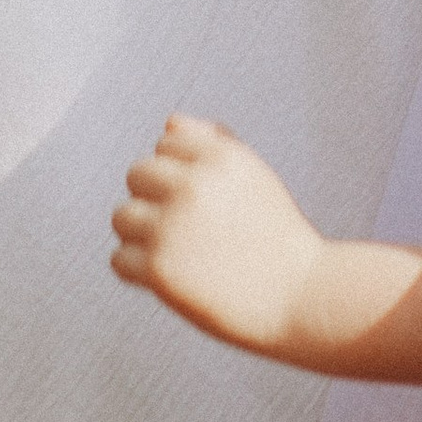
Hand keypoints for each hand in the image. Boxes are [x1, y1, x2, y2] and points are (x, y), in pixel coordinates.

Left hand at [112, 116, 330, 353]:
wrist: (302, 299)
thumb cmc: (278, 238)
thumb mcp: (254, 176)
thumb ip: (213, 143)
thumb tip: (169, 122)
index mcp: (221, 156)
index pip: (166, 141)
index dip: (180, 171)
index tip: (200, 200)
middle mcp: (193, 184)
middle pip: (137, 174)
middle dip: (154, 198)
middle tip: (185, 229)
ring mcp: (172, 226)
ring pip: (122, 216)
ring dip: (140, 235)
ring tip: (176, 253)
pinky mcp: (159, 269)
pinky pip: (119, 259)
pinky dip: (138, 271)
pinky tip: (168, 277)